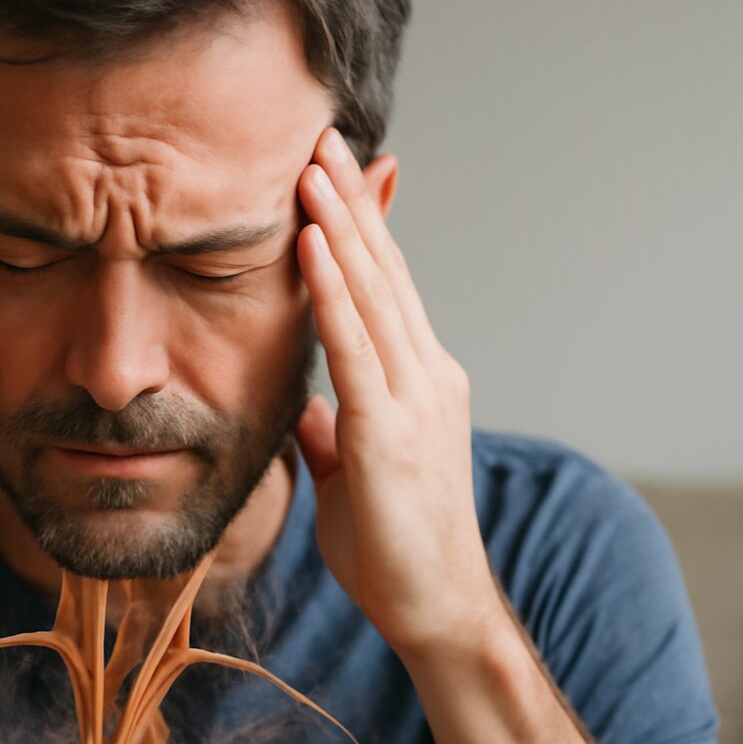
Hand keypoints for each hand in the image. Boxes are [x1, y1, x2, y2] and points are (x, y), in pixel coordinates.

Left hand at [292, 127, 499, 656]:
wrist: (434, 610)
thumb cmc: (393, 547)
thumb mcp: (350, 473)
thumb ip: (332, 429)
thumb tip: (308, 405)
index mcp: (416, 381)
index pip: (383, 287)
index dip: (357, 226)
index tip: (329, 172)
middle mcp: (425, 375)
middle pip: (383, 270)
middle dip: (349, 200)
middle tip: (320, 134)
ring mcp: (414, 398)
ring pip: (372, 292)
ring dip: (338, 223)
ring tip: (310, 162)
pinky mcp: (390, 431)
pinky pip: (354, 345)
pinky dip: (330, 289)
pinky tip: (309, 241)